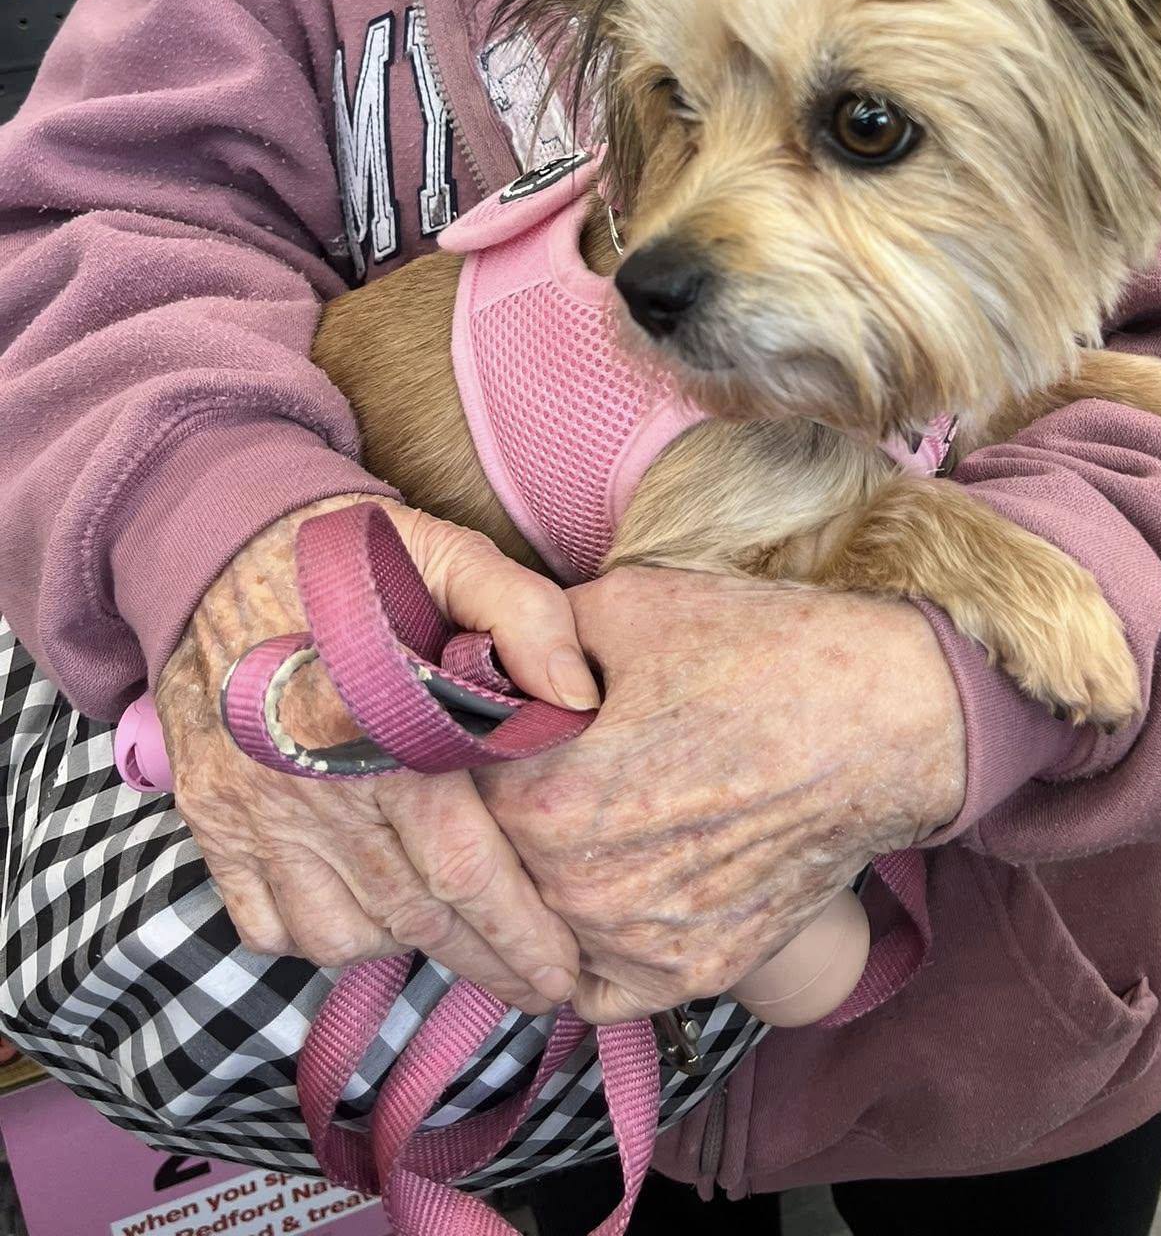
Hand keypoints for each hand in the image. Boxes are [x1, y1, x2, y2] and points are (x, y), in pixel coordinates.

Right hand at [155, 496, 600, 1010]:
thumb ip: (527, 615)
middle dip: (487, 963)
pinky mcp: (212, 819)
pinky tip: (368, 909)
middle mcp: (311, 781)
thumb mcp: (455, 556)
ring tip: (463, 937)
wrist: (226, 543)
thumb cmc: (360, 559)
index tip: (565, 969)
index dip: (519, 930)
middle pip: (414, 913)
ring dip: (409, 947)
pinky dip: (321, 935)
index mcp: (379, 722)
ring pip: (343, 931)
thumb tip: (581, 698)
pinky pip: (268, 923)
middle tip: (541, 986)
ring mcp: (252, 809)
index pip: (464, 863)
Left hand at [477, 566, 965, 1023]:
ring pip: (536, 923)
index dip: (469, 742)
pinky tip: (612, 884)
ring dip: (541, 878)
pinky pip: (596, 981)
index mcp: (548, 797)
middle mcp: (581, 890)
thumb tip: (474, 661)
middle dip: (504, 809)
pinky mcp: (692, 974)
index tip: (497, 717)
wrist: (888, 719)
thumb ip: (525, 639)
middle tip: (551, 760)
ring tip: (593, 813)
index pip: (453, 785)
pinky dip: (590, 944)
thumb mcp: (627, 604)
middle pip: (489, 859)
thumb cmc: (763, 649)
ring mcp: (639, 945)